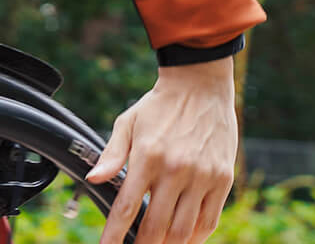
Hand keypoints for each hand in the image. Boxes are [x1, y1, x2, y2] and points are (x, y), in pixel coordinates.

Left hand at [84, 57, 237, 243]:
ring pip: (184, 230)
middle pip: (156, 226)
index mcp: (147, 157)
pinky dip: (195, 237)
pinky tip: (184, 240)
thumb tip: (93, 179)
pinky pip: (209, 220)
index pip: (127, 207)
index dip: (114, 234)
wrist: (200, 85)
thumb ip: (111, 155)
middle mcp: (176, 170)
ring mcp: (202, 176)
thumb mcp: (127, 123)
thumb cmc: (158, 106)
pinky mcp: (222, 179)